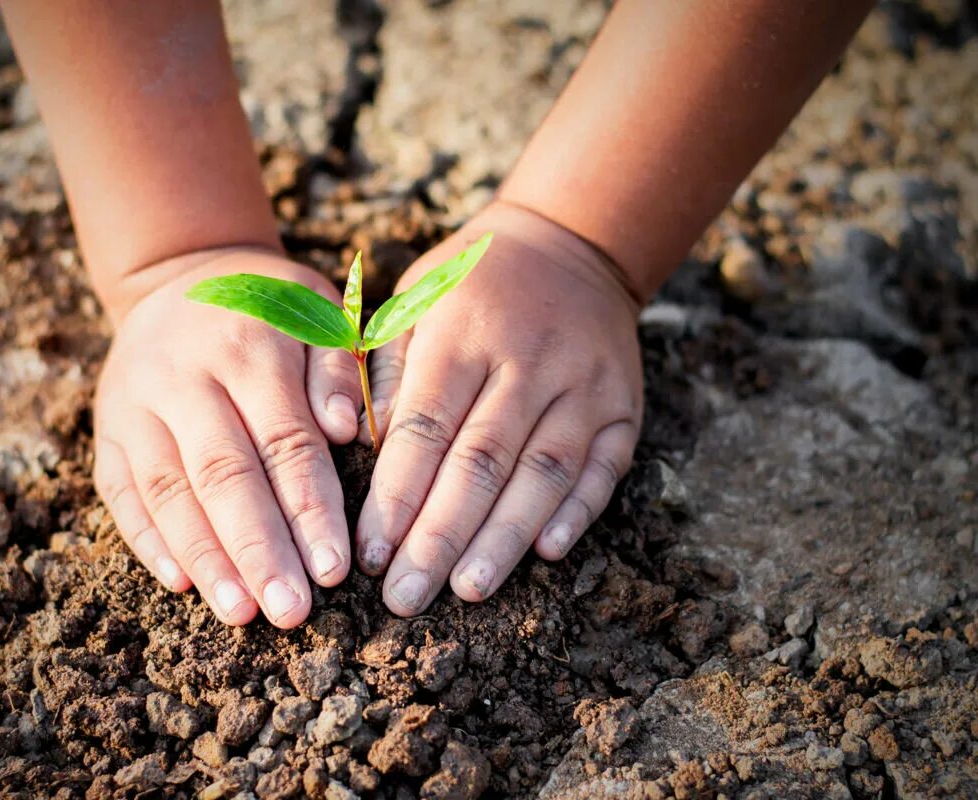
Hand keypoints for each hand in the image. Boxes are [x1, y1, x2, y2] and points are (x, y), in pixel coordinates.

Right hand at [92, 247, 363, 627]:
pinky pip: (121, 490)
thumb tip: (348, 429)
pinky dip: (148, 540)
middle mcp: (184, 375)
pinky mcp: (107, 427)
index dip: (308, 508)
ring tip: (241, 613)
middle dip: (258, 549)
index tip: (334, 569)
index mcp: (248, 346)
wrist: (179, 275)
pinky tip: (181, 584)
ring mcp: (135, 403)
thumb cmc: (272, 308)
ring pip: (167, 490)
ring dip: (205, 557)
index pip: (283, 440)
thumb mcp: (318, 312)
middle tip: (290, 613)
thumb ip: (337, 369)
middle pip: (223, 473)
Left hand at [356, 202, 643, 614]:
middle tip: (405, 597)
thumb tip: (362, 446)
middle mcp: (528, 361)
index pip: (425, 428)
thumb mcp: (412, 301)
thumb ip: (385, 370)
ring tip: (468, 590)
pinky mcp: (623, 406)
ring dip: (504, 538)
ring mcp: (584, 385)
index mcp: (463, 334)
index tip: (369, 554)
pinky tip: (546, 554)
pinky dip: (577, 513)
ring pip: (543, 474)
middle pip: (481, 462)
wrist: (568, 245)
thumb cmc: (469, 286)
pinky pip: (603, 468)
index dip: (396, 496)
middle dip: (439, 537)